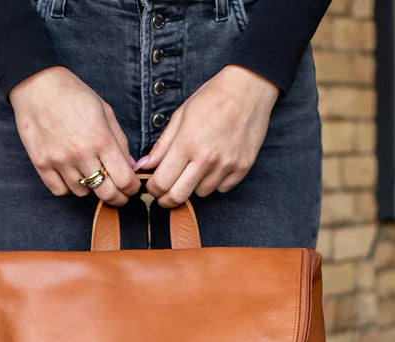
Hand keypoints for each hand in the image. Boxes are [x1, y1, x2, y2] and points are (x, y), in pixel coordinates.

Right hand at [9, 66, 140, 205]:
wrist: (36, 84)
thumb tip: (131, 167)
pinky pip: (60, 190)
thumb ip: (120, 141)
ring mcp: (60, 161)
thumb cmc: (74, 94)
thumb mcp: (105, 111)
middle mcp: (81, 154)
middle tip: (119, 195)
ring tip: (89, 173)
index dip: (132, 188)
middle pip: (106, 194)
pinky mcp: (41, 164)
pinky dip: (68, 187)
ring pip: (83, 192)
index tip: (132, 188)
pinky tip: (71, 175)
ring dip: (90, 187)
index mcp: (101, 139)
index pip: (124, 179)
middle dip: (117, 198)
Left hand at [137, 66, 279, 206]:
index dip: (153, 190)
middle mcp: (206, 158)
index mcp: (186, 143)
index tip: (153, 188)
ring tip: (196, 168)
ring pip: (201, 193)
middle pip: (178, 196)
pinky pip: (222, 188)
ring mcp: (226, 165)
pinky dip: (216, 182)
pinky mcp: (242, 168)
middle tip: (165, 195)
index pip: (161, 182)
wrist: (249, 88)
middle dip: (167, 200)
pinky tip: (216, 166)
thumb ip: (162, 145)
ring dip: (194, 186)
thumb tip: (145, 166)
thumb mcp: (181, 116)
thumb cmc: (212, 98)